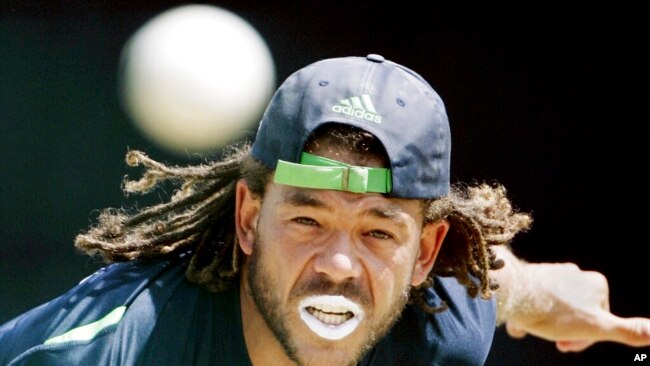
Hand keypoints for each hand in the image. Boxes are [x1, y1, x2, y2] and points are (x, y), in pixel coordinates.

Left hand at [502, 261, 649, 351]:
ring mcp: (553, 273)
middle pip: (575, 315)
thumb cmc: (554, 312)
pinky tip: (518, 322)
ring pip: (553, 310)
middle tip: (550, 338)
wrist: (512, 294)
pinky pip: (535, 302)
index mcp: (597, 284)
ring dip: (543, 324)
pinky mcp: (531, 276)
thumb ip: (628, 331)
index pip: (598, 320)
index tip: (567, 344)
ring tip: (529, 327)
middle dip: (563, 331)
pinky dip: (528, 315)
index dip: (584, 338)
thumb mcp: (596, 327)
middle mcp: (576, 274)